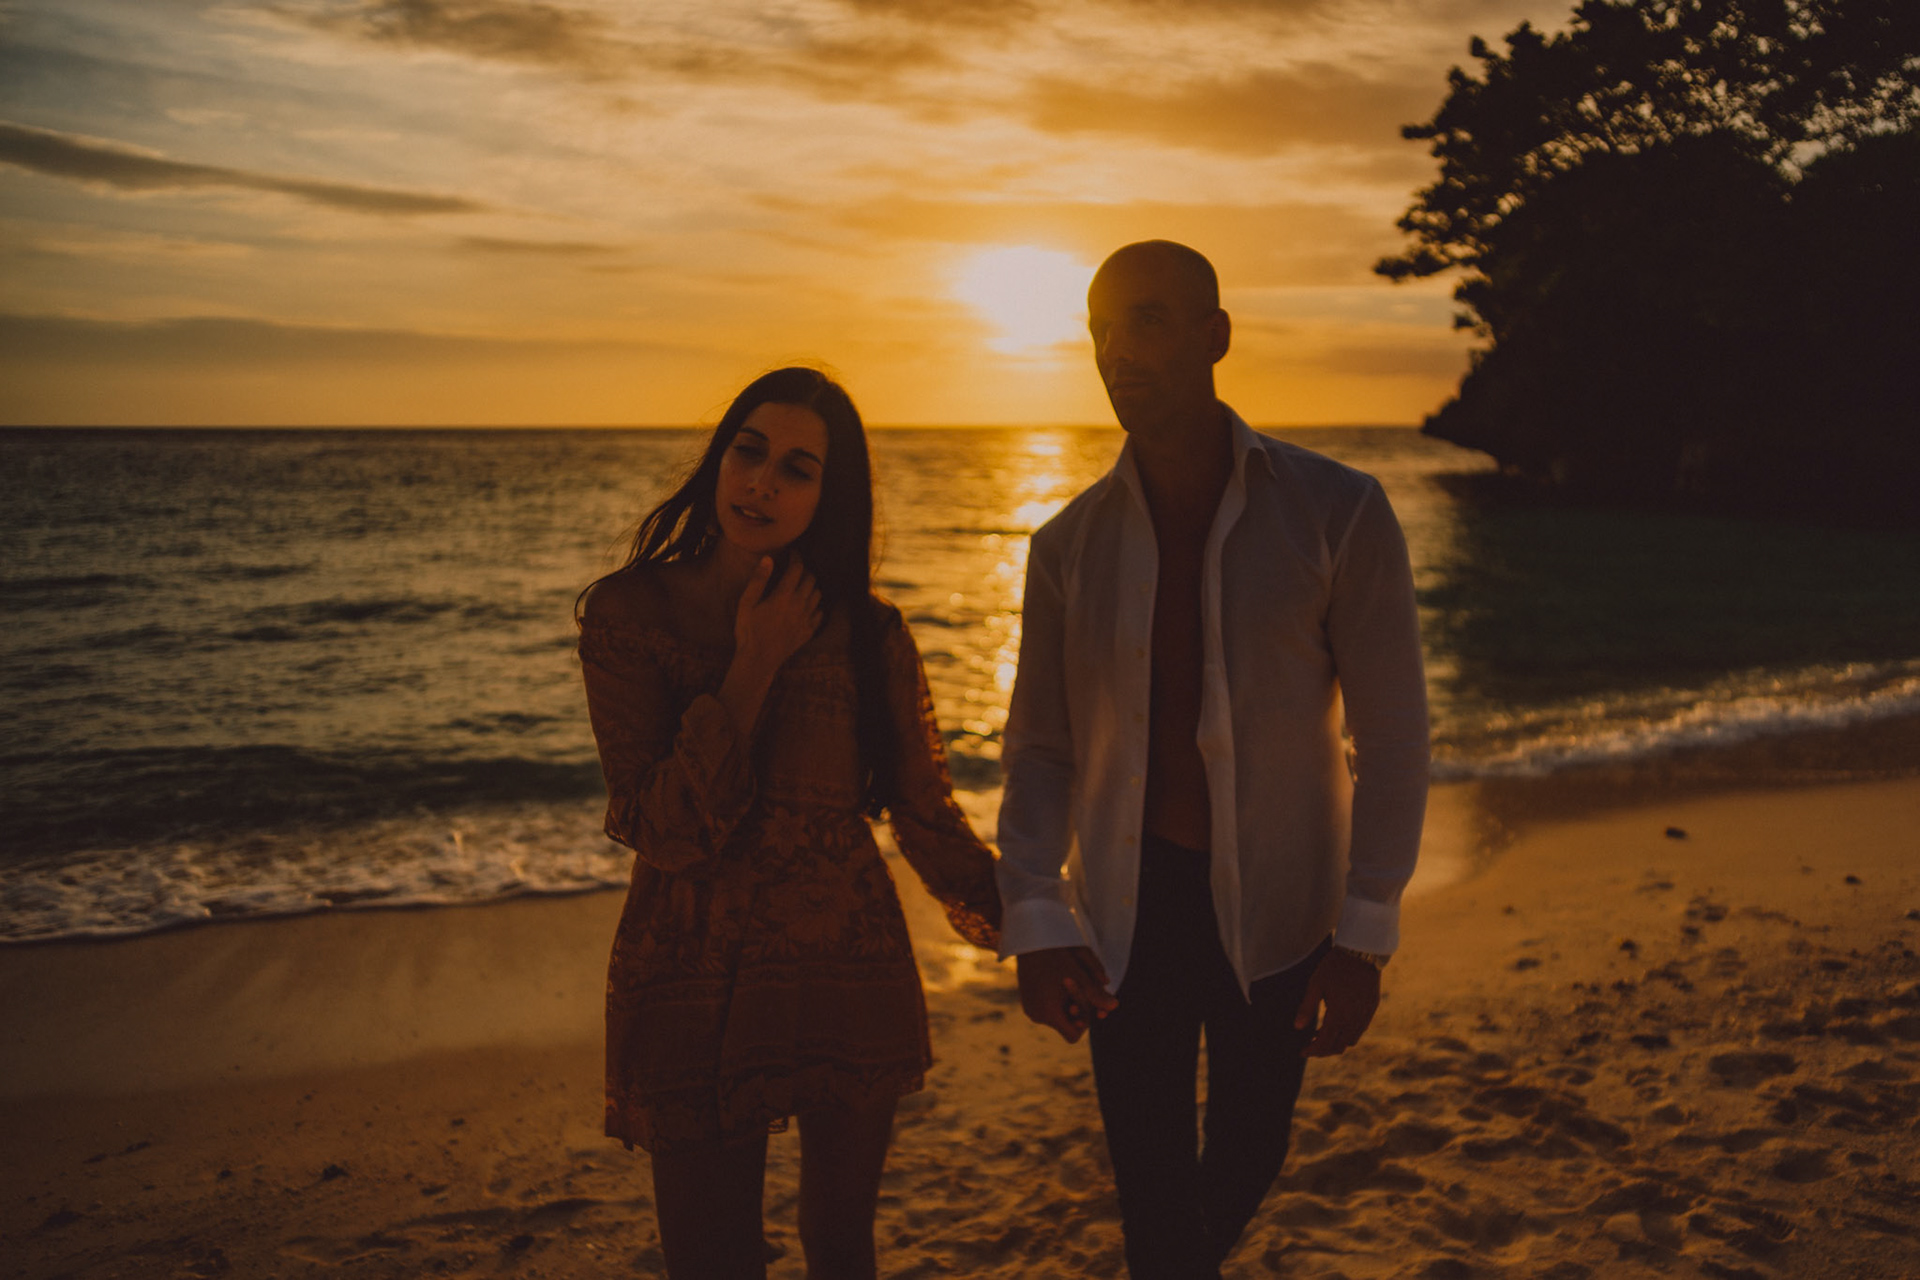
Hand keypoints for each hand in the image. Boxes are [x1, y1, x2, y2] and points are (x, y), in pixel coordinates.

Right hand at [732, 556, 821, 673]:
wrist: (758, 660)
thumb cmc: (748, 631)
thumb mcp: (746, 603)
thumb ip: (758, 580)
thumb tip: (768, 559)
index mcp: (783, 596)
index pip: (797, 569)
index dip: (797, 557)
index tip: (793, 554)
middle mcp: (799, 605)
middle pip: (811, 579)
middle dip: (804, 571)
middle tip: (795, 570)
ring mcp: (806, 619)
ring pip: (817, 595)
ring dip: (811, 586)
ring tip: (801, 586)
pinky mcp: (808, 632)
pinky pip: (819, 614)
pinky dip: (815, 606)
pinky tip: (806, 606)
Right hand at [1016, 946, 1116, 1043]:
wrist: (1028, 939)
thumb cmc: (1056, 955)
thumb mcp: (1079, 975)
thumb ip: (1097, 995)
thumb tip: (1115, 1007)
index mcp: (1048, 1013)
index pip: (1073, 1036)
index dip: (1084, 1023)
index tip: (1088, 1003)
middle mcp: (1036, 1015)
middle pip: (1066, 1024)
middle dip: (1079, 1009)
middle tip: (1084, 989)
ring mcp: (1030, 1009)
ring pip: (1057, 1015)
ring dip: (1069, 1002)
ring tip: (1073, 982)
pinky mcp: (1027, 1001)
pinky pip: (1046, 1009)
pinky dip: (1058, 999)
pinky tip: (1062, 980)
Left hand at [1294, 947, 1381, 1057]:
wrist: (1361, 952)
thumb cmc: (1334, 967)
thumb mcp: (1315, 985)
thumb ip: (1306, 1008)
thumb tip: (1297, 1027)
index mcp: (1339, 1015)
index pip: (1324, 1043)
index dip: (1312, 1051)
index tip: (1302, 1052)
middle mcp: (1354, 1020)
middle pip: (1339, 1046)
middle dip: (1323, 1050)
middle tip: (1310, 1045)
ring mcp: (1365, 1015)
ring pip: (1351, 1040)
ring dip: (1336, 1042)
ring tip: (1321, 1034)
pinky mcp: (1372, 1008)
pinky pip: (1360, 1029)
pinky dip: (1348, 1033)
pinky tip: (1338, 1023)